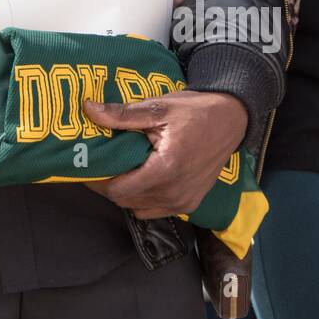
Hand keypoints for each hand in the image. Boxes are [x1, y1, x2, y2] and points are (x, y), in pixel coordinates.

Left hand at [82, 89, 247, 218]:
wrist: (230, 121)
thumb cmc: (194, 112)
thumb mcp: (157, 109)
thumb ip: (122, 114)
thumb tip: (88, 109)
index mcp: (165, 170)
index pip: (118, 191)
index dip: (99, 181)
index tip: (90, 165)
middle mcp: (174, 193)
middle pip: (126, 201)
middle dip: (110, 185)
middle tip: (102, 164)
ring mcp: (184, 202)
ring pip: (139, 208)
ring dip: (127, 192)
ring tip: (122, 169)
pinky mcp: (190, 205)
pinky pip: (155, 210)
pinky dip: (144, 198)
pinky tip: (142, 177)